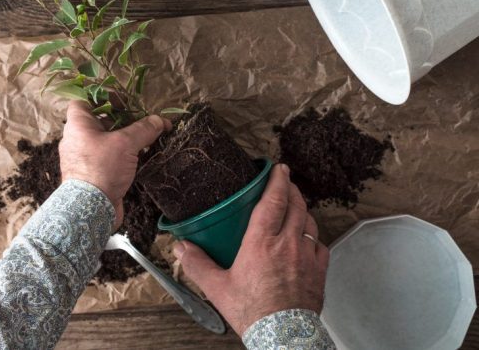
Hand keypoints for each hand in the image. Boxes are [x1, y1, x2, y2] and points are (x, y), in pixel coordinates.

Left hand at [59, 101, 169, 228]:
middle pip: (98, 121)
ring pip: (104, 141)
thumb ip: (144, 129)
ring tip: (144, 138)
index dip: (101, 98)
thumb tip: (160, 120)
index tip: (122, 102)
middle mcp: (76, 140)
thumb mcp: (126, 144)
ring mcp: (83, 158)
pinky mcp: (91, 174)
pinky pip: (107, 158)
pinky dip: (121, 155)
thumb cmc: (102, 168)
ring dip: (123, 138)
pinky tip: (138, 158)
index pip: (83, 102)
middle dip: (120, 119)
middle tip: (139, 120)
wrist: (91, 209)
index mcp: (78, 126)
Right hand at [173, 164, 328, 336]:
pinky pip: (320, 243)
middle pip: (296, 204)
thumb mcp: (218, 287)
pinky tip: (306, 239)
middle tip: (286, 182)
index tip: (278, 169)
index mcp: (262, 242)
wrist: (282, 335)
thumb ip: (197, 264)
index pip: (274, 200)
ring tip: (295, 207)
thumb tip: (181, 248)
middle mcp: (287, 243)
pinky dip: (313, 236)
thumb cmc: (253, 311)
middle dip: (292, 188)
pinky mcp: (319, 270)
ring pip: (309, 221)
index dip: (277, 180)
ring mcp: (306, 255)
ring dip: (302, 209)